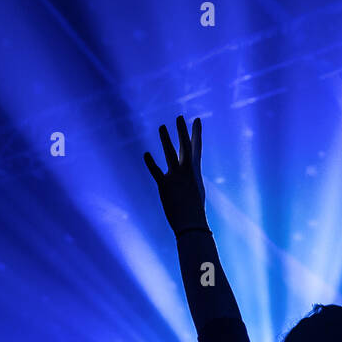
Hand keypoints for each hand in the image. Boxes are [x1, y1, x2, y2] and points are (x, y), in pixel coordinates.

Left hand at [145, 116, 207, 234]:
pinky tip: (146, 153)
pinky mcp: (165, 186)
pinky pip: (156, 172)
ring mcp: (176, 178)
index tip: (196, 120)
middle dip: (182, 132)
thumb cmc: (194, 211)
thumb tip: (187, 173)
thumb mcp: (194, 191)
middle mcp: (187, 172)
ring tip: (162, 127)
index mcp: (195, 172)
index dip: (195, 133)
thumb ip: (189, 179)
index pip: (196, 148)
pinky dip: (151, 163)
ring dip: (166, 140)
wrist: (192, 224)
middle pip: (185, 147)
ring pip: (170, 155)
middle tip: (179, 117)